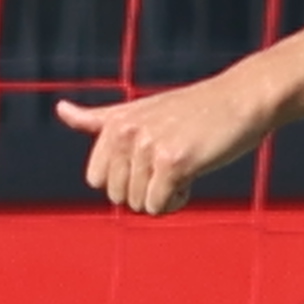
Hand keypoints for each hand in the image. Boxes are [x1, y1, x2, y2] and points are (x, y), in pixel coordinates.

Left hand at [54, 66, 267, 217]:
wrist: (243, 97)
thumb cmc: (194, 109)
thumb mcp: (139, 110)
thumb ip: (99, 118)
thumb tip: (60, 110)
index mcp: (113, 124)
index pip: (96, 181)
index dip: (125, 180)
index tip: (150, 162)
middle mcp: (125, 134)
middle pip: (118, 196)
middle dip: (144, 190)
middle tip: (171, 164)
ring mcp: (148, 148)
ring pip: (140, 204)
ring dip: (164, 196)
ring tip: (185, 165)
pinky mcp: (174, 162)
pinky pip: (160, 205)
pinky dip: (177, 200)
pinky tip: (193, 176)